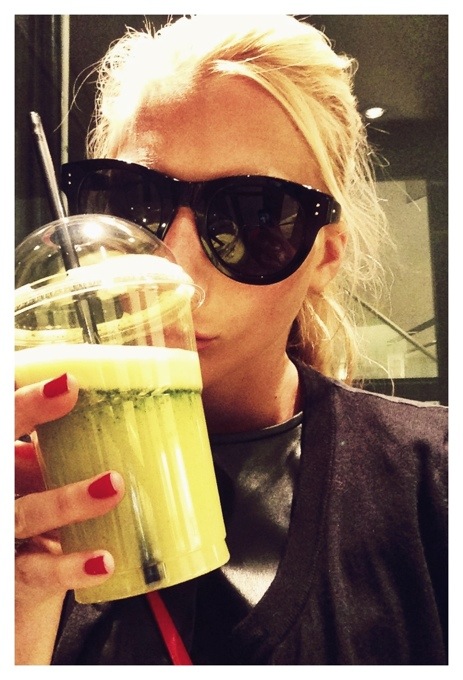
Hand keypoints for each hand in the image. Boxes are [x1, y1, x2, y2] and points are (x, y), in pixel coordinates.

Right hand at [15, 374, 124, 663]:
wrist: (16, 590)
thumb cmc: (36, 521)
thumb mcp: (40, 482)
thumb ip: (57, 453)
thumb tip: (113, 408)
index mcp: (4, 466)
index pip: (4, 420)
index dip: (24, 395)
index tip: (62, 372)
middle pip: (0, 453)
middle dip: (27, 413)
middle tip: (68, 388)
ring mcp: (4, 534)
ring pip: (24, 511)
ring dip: (67, 497)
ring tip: (111, 484)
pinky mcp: (17, 576)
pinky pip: (42, 571)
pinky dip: (75, 565)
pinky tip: (105, 559)